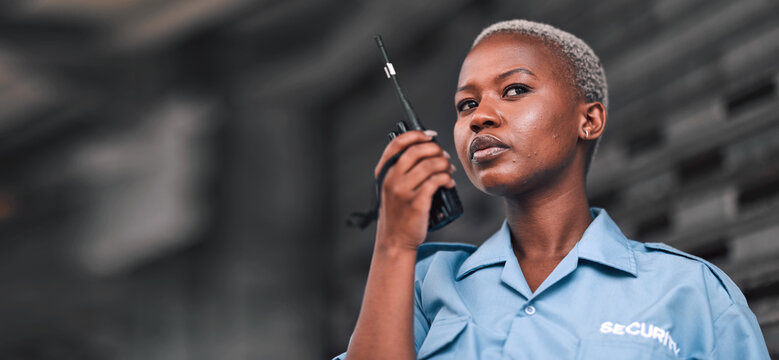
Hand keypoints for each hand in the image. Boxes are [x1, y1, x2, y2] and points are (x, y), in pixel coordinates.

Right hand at [373, 130, 455, 251]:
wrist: (395, 239)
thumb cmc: (398, 212)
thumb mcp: (391, 187)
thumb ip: (402, 169)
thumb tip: (429, 148)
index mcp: (384, 172)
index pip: (397, 143)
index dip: (416, 135)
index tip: (431, 136)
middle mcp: (391, 179)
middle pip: (417, 150)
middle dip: (436, 150)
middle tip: (444, 157)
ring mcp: (403, 191)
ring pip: (429, 165)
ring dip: (444, 164)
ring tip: (449, 170)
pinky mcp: (416, 203)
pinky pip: (436, 181)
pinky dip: (446, 179)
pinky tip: (448, 183)